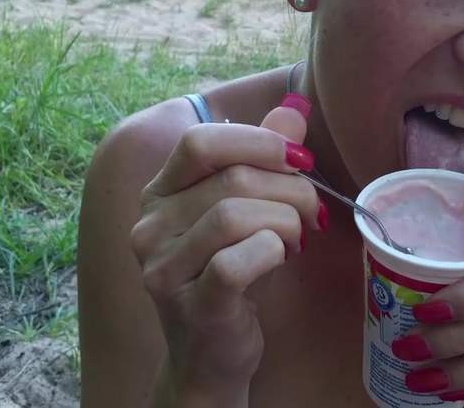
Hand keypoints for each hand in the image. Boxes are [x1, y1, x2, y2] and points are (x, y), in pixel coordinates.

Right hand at [130, 96, 325, 404]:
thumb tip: (294, 108)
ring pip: (235, 215)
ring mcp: (163, 267)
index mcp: (160, 192)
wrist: (210, 354)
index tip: (300, 159)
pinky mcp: (190, 305)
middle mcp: (150, 225)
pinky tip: (280, 258)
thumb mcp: (246, 209)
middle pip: (232, 178)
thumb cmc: (231, 273)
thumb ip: (263, 158)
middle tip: (313, 211)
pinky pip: (238, 260)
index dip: (259, 141)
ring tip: (296, 238)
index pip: (201, 141)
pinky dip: (272, 251)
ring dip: (286, 221)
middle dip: (291, 189)